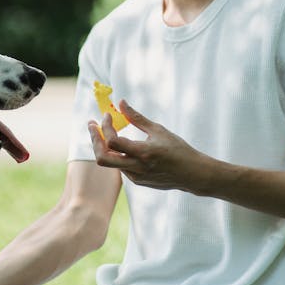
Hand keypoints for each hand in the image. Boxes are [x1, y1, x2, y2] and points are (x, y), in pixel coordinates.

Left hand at [88, 100, 206, 191]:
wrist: (192, 174)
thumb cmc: (178, 149)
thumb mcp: (158, 130)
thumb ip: (136, 118)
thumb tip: (121, 102)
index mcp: (143, 153)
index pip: (113, 142)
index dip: (105, 127)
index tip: (107, 115)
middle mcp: (137, 168)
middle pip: (102, 158)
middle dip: (94, 140)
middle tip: (92, 125)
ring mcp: (136, 177)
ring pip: (110, 162)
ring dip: (105, 146)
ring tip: (106, 131)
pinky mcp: (137, 181)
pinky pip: (120, 167)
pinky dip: (117, 154)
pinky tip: (123, 145)